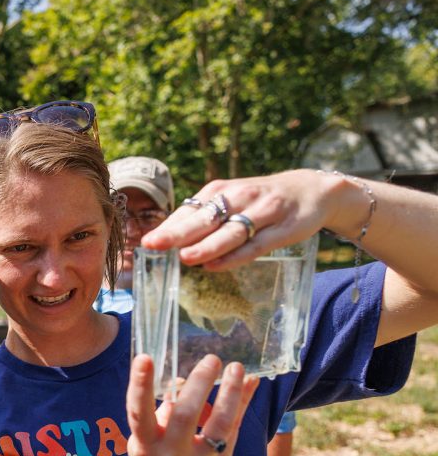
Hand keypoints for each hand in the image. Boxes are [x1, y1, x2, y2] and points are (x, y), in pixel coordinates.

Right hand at [119, 354, 258, 455]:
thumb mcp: (144, 438)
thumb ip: (163, 412)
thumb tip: (186, 381)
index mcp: (145, 446)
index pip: (139, 413)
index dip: (140, 386)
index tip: (144, 358)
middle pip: (186, 416)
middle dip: (200, 384)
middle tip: (211, 360)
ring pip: (220, 427)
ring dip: (231, 394)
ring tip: (236, 369)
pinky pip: (233, 433)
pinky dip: (241, 406)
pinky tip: (249, 384)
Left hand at [141, 169, 351, 269]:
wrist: (311, 190)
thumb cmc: (258, 201)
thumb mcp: (229, 201)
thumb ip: (201, 219)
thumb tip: (165, 240)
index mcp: (219, 191)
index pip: (189, 211)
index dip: (168, 227)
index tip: (145, 243)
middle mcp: (239, 197)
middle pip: (205, 218)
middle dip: (178, 232)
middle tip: (153, 245)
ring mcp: (262, 212)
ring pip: (230, 231)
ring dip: (207, 245)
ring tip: (185, 257)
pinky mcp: (283, 229)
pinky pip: (256, 245)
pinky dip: (235, 256)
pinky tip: (216, 265)